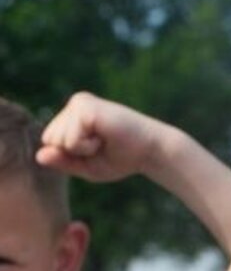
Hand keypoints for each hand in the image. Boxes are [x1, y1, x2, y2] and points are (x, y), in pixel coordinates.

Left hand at [36, 91, 167, 181]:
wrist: (151, 151)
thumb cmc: (123, 159)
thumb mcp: (89, 167)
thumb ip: (63, 162)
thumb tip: (39, 156)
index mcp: (73, 117)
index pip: (50, 142)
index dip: (72, 156)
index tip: (98, 150)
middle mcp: (74, 106)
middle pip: (50, 139)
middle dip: (75, 153)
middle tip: (102, 146)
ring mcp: (79, 103)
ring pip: (57, 139)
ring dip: (81, 149)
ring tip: (104, 141)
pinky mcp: (84, 107)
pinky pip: (69, 139)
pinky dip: (86, 146)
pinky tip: (104, 138)